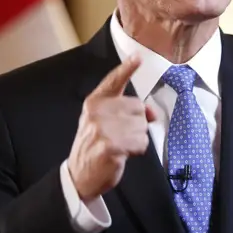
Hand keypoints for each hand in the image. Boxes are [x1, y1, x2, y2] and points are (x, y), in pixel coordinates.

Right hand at [68, 55, 155, 200]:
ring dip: (137, 139)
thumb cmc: (96, 145)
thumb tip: (152, 113)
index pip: (113, 81)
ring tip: (120, 146)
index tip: (138, 57)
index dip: (127, 68)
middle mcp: (97, 111)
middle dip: (137, 124)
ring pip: (141, 126)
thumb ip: (126, 111)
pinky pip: (140, 142)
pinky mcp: (110, 145)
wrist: (80, 175)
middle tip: (121, 136)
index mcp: (95, 102)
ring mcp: (102, 128)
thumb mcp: (105, 123)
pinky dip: (137, 150)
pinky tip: (123, 155)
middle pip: (138, 107)